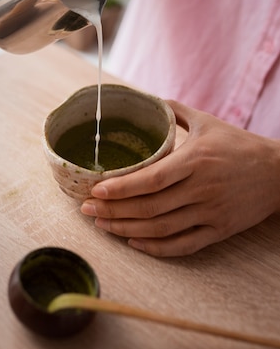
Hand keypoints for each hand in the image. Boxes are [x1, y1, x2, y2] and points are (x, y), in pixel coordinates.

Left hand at [81, 100, 279, 256]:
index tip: (95, 191)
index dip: (121, 188)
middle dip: (113, 212)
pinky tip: (135, 242)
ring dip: (127, 230)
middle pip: (150, 208)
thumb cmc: (239, 144)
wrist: (279, 172)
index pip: (151, 179)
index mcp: (195, 160)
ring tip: (103, 226)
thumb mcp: (208, 121)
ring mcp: (210, 212)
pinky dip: (156, 248)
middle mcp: (201, 188)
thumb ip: (175, 110)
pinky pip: (183, 245)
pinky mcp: (219, 230)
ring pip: (161, 229)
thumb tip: (147, 100)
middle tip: (87, 211)